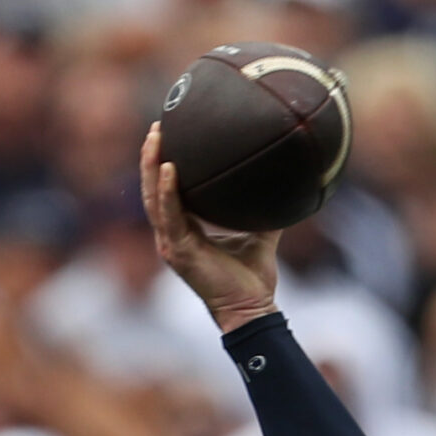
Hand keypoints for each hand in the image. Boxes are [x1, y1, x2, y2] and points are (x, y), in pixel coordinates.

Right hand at [139, 124, 280, 333]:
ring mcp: (171, 244)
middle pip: (152, 190)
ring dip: (151, 167)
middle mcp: (172, 236)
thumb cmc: (252, 278)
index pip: (166, 193)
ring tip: (155, 138)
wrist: (252, 308)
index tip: (167, 135)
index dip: (162, 165)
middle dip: (150, 158)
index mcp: (185, 231)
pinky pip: (169, 216)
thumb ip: (264, 209)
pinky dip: (168, 192)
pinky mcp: (178, 252)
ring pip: (153, 199)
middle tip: (157, 126)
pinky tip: (170, 169)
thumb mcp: (260, 234)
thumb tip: (285, 183)